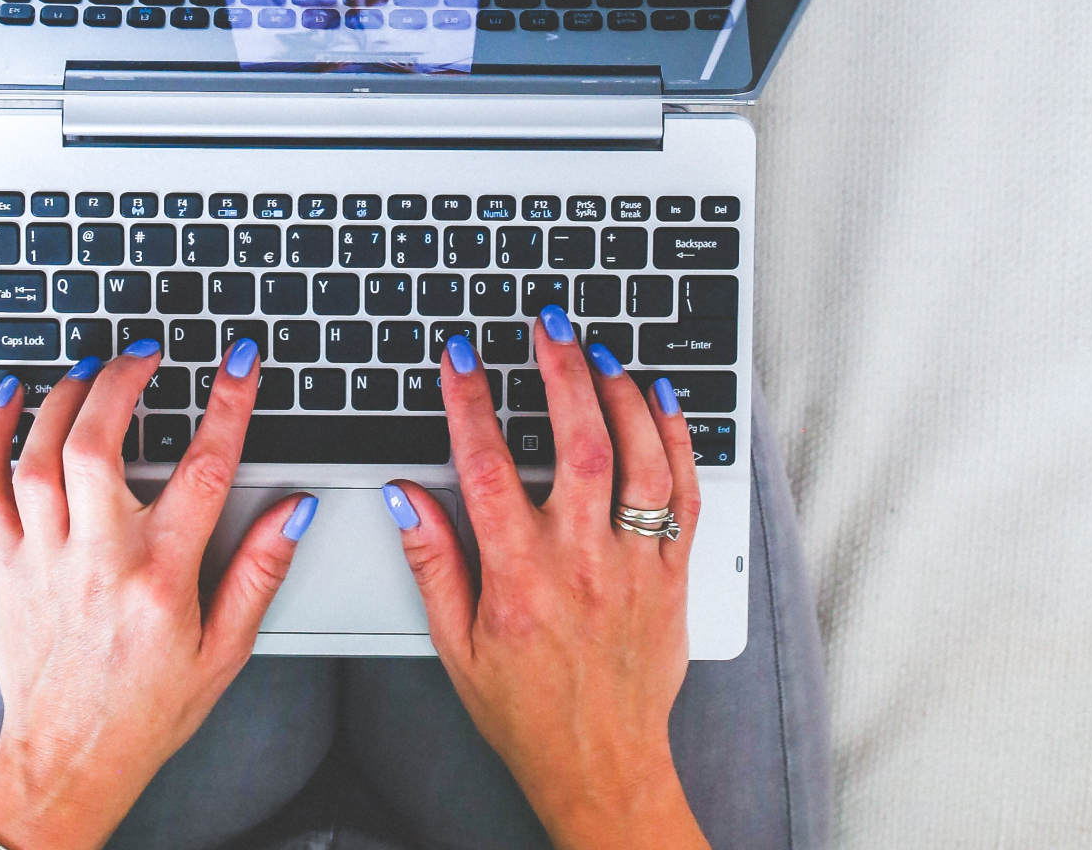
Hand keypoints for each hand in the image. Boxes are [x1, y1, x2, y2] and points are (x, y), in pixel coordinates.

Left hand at [0, 338, 314, 849]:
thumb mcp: (226, 650)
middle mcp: (97, 559)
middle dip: (122, 382)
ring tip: (91, 368)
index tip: (239, 362)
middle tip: (146, 353)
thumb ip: (260, 572)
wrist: (69, 761)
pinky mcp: (5, 567)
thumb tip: (295, 511)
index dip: (227, 405)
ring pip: (38, 457)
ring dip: (63, 399)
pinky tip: (9, 398)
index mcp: (160, 577)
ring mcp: (43, 560)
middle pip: (98, 444)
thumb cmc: (147, 709)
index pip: (203, 471)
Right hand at [387, 307, 708, 849]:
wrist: (602, 764)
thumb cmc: (526, 711)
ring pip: (640, 460)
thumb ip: (433, 563)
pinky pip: (684, 495)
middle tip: (549, 326)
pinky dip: (677, 440)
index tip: (460, 357)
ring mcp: (636, 565)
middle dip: (563, 372)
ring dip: (622, 395)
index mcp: (520, 576)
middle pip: (579, 444)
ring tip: (599, 352)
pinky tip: (662, 402)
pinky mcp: (673, 574)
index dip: (470, 402)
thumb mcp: (455, 645)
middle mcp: (582, 562)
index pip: (487, 467)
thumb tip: (407, 498)